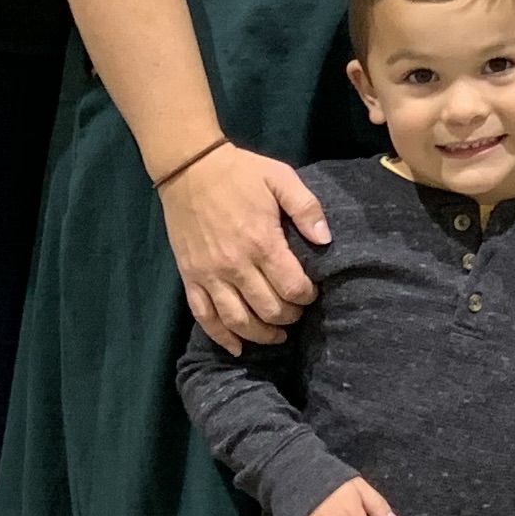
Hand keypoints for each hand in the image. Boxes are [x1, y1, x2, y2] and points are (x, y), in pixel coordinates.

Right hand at [160, 141, 329, 349]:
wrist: (189, 168)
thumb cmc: (240, 173)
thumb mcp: (280, 177)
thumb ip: (306, 209)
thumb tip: (325, 241)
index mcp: (261, 242)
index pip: (292, 287)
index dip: (307, 296)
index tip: (311, 292)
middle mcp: (236, 265)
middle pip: (268, 309)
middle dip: (288, 317)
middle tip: (296, 312)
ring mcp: (210, 275)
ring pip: (238, 320)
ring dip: (261, 335)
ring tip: (276, 335)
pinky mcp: (190, 277)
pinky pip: (205, 317)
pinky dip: (221, 337)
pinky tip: (237, 348)